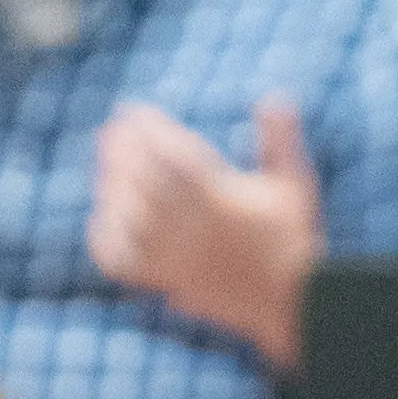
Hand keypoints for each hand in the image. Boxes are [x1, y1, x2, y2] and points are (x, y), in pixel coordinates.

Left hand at [87, 96, 324, 363]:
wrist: (291, 301)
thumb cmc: (293, 236)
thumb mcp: (294, 183)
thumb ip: (280, 140)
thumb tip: (275, 97)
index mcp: (224, 202)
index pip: (177, 159)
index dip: (151, 132)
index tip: (134, 112)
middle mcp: (196, 231)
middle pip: (145, 187)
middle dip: (122, 155)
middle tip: (109, 133)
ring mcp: (180, 258)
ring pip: (130, 222)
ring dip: (112, 190)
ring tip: (105, 167)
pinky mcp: (171, 282)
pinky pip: (125, 264)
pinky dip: (108, 239)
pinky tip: (104, 216)